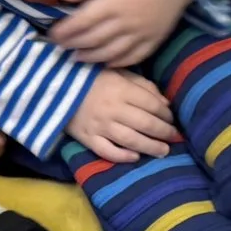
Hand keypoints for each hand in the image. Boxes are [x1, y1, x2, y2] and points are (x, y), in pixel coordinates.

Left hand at [50, 0, 194, 66]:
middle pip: (91, 41)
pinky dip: (116, 63)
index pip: (80, 24)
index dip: (63, 32)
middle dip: (72, 45)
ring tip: (77, 57)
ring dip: (90, 57)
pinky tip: (105, 62)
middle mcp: (124, 24)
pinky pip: (132, 58)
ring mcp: (139, 35)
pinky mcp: (153, 41)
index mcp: (111, 4)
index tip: (51, 35)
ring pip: (109, 54)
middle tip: (60, 47)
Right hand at [65, 69, 179, 162]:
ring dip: (150, 147)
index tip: (171, 118)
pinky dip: (122, 156)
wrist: (56, 87)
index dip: (166, 113)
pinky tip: (134, 157)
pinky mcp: (87, 138)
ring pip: (130, 140)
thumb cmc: (92, 79)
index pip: (151, 104)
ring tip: (163, 151)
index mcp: (121, 90)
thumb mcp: (119, 73)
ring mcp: (99, 125)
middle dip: (164, 132)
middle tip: (174, 137)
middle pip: (145, 124)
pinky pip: (106, 151)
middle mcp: (113, 109)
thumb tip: (165, 104)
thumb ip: (143, 85)